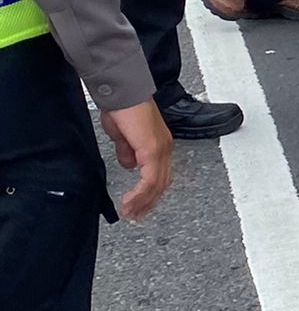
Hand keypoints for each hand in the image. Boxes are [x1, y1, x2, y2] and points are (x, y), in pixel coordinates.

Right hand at [100, 100, 173, 221]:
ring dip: (143, 201)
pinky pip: (150, 178)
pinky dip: (140, 193)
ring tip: (130, 212)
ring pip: (157, 183)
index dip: (150, 193)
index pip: (160, 175)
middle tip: (135, 216)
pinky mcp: (152, 149)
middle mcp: (164, 147)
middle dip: (148, 202)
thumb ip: (129, 152)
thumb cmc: (122, 110)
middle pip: (161, 183)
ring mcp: (160, 148)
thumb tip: (130, 165)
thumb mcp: (124, 137)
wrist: (122, 94)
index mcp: (159, 144)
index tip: (138, 206)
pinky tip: (130, 201)